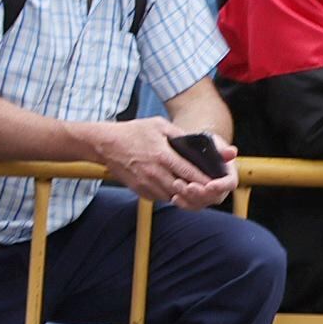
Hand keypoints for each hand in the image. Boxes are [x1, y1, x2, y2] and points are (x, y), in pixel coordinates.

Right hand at [91, 117, 224, 207]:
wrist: (105, 143)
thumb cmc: (134, 132)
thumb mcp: (159, 125)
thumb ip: (180, 134)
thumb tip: (199, 142)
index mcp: (163, 155)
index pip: (190, 172)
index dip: (205, 180)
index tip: (217, 183)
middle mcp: (155, 172)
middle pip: (183, 188)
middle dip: (197, 190)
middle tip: (208, 189)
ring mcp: (145, 183)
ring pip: (172, 196)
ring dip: (184, 195)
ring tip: (194, 190)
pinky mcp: (138, 189)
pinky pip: (159, 197)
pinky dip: (169, 195)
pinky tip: (175, 189)